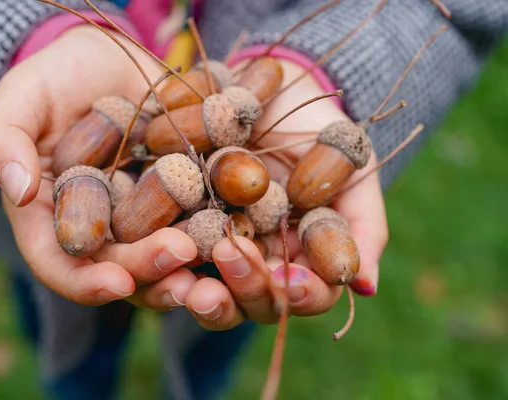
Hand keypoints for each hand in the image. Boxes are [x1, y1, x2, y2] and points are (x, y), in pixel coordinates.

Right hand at [0, 26, 197, 305]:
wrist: (112, 60)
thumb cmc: (58, 77)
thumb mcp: (23, 97)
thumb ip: (3, 140)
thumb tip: (19, 191)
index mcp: (53, 218)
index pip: (61, 265)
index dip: (86, 282)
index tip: (118, 282)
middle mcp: (102, 230)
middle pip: (121, 268)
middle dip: (151, 271)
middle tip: (183, 259)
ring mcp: (145, 219)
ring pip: (165, 259)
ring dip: (193, 269)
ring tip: (220, 266)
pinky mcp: (183, 199)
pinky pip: (202, 224)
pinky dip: (220, 233)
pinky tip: (243, 232)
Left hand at [180, 59, 388, 329]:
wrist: (271, 89)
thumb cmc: (318, 129)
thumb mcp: (350, 168)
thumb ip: (363, 222)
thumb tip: (364, 285)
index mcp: (303, 256)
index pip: (308, 294)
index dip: (304, 294)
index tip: (295, 279)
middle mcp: (261, 261)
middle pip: (258, 302)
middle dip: (249, 288)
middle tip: (235, 257)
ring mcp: (220, 249)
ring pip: (215, 295)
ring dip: (207, 296)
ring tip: (195, 286)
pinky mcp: (182, 230)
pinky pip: (172, 259)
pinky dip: (167, 265)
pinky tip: (161, 254)